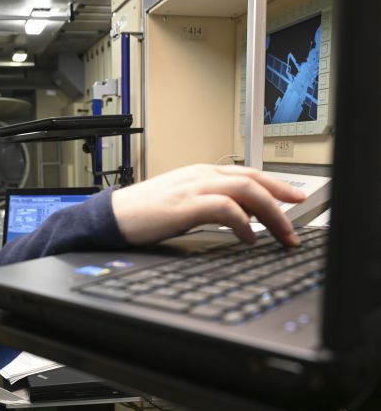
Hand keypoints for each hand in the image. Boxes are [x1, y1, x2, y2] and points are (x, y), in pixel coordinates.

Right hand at [111, 164, 305, 245]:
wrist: (114, 215)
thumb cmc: (145, 211)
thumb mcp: (185, 202)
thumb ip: (213, 203)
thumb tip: (242, 216)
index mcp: (201, 172)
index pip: (248, 173)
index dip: (276, 185)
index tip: (295, 200)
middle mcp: (201, 175)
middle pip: (253, 180)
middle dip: (281, 200)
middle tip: (296, 222)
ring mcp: (193, 188)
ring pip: (245, 190)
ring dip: (271, 214)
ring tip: (283, 235)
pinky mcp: (185, 205)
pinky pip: (225, 208)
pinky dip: (243, 223)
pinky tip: (249, 238)